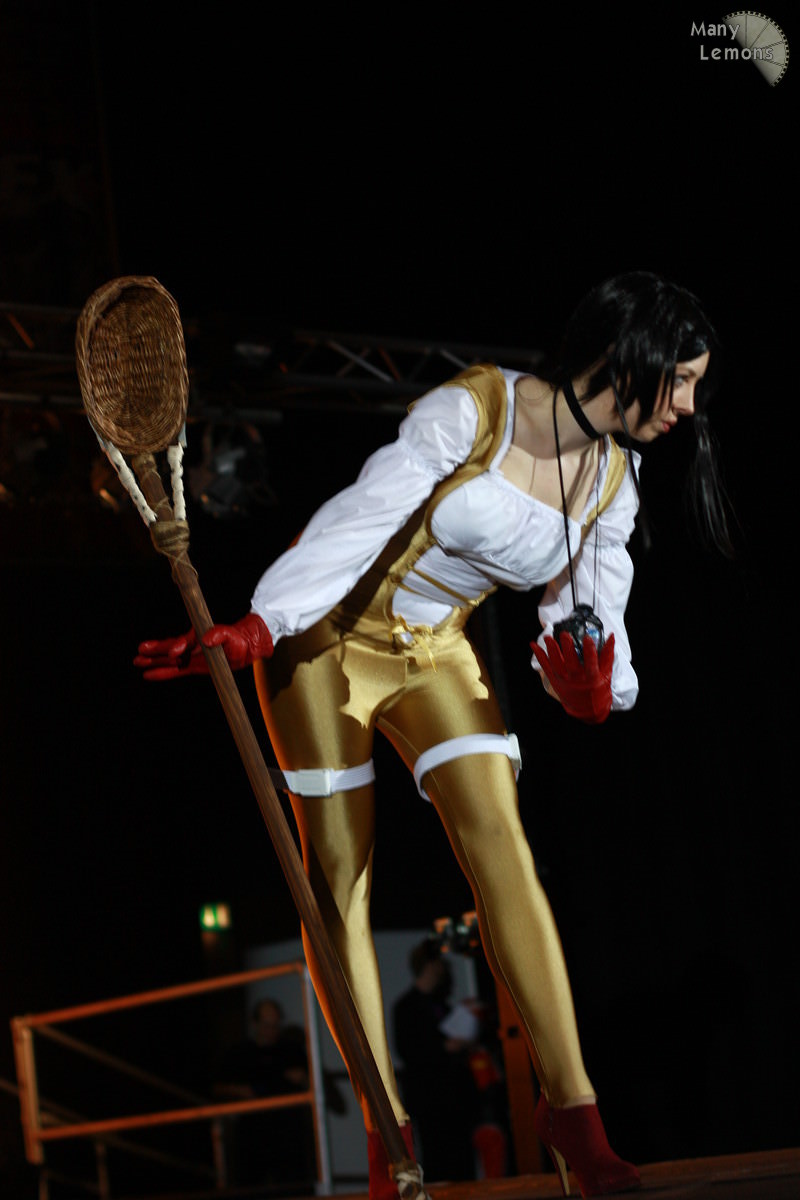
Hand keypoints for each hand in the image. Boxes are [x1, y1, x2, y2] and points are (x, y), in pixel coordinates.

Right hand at [135, 613, 273, 679]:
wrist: (246, 646)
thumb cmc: (237, 638)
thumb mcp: (230, 634)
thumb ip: (219, 634)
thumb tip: (206, 639)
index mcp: (199, 635)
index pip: (186, 641)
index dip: (179, 646)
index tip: (173, 652)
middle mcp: (192, 645)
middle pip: (170, 648)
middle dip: (156, 650)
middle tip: (140, 651)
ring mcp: (191, 656)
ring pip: (169, 659)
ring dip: (154, 661)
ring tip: (137, 661)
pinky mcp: (193, 666)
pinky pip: (175, 670)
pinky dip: (162, 672)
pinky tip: (148, 674)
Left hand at [531, 631, 614, 723]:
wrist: (588, 710)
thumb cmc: (598, 690)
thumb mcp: (607, 674)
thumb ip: (607, 655)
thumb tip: (611, 636)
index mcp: (592, 678)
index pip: (591, 663)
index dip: (589, 651)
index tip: (588, 638)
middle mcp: (577, 680)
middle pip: (571, 663)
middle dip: (567, 648)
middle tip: (565, 635)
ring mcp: (564, 681)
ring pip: (556, 665)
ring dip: (551, 650)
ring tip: (548, 638)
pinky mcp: (555, 681)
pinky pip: (546, 667)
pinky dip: (540, 656)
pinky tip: (534, 645)